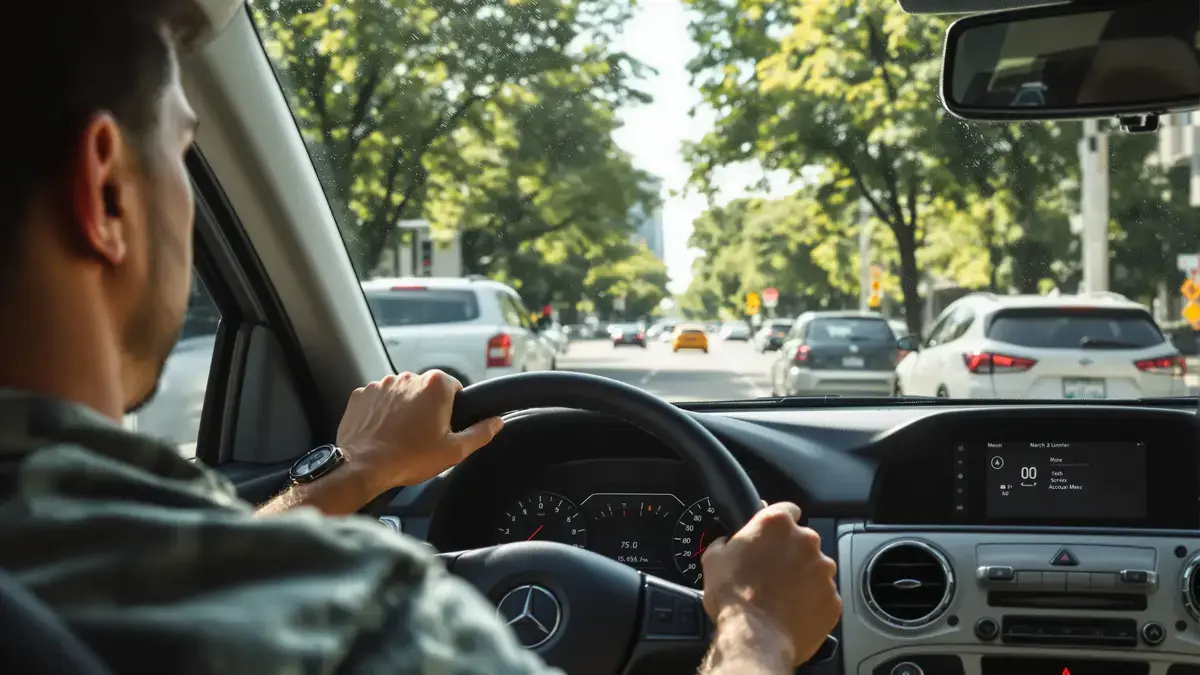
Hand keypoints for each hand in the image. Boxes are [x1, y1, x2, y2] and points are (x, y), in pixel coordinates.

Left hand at [336, 370, 503, 495]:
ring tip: (399, 435)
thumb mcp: (454, 451)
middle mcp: (408, 376)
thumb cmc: (411, 458)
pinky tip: (381, 432)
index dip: (452, 409)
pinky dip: (381, 411)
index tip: (444, 428)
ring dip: (403, 408)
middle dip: (427, 407)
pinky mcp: (361, 394)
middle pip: (426, 390)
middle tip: (423, 435)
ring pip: (401, 393)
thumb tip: (497, 421)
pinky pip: (378, 399)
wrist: (362, 466)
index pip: (454, 388)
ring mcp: (381, 383)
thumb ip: (480, 433)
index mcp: (435, 385)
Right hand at [700, 502, 840, 666]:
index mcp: (777, 524)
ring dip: (802, 577)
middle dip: (789, 553)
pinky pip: (823, 595)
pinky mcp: (833, 598)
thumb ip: (727, 542)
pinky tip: (791, 611)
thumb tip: (728, 543)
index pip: (787, 509)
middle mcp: (806, 541)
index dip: (778, 523)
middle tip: (770, 573)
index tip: (773, 534)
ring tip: (780, 596)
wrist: (755, 638)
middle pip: (802, 540)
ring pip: (815, 568)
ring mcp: (824, 571)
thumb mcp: (714, 559)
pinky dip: (811, 601)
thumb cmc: (734, 598)